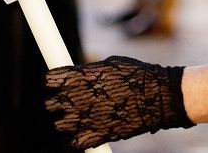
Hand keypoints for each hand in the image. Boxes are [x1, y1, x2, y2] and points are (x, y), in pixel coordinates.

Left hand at [44, 56, 193, 149]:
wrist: (158, 96)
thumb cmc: (136, 75)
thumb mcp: (109, 64)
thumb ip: (88, 72)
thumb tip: (78, 75)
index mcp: (80, 77)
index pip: (49, 80)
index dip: (51, 82)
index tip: (55, 83)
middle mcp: (78, 98)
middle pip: (50, 104)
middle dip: (56, 102)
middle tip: (67, 101)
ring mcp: (87, 118)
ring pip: (60, 124)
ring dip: (66, 121)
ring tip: (79, 116)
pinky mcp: (98, 135)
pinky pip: (75, 142)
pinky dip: (77, 138)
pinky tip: (86, 131)